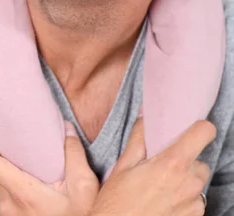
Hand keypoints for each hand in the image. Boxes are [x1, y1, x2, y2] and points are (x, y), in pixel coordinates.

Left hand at [0, 122, 99, 214]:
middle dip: (10, 156)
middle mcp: (9, 205)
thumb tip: (66, 129)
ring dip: (16, 173)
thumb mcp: (84, 186)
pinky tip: (37, 183)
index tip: (1, 134)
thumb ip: (74, 154)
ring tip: (36, 167)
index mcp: (22, 193)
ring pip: (3, 183)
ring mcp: (9, 215)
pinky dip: (19, 186)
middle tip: (27, 147)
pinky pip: (8, 196)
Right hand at [91, 119, 214, 215]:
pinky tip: (164, 203)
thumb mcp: (123, 165)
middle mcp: (189, 183)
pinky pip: (195, 202)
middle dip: (185, 161)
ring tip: (160, 189)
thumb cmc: (117, 203)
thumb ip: (139, 137)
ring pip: (197, 183)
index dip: (198, 128)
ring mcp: (194, 205)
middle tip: (162, 167)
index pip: (204, 133)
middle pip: (200, 160)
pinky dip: (184, 200)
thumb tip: (146, 115)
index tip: (189, 130)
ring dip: (185, 182)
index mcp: (172, 164)